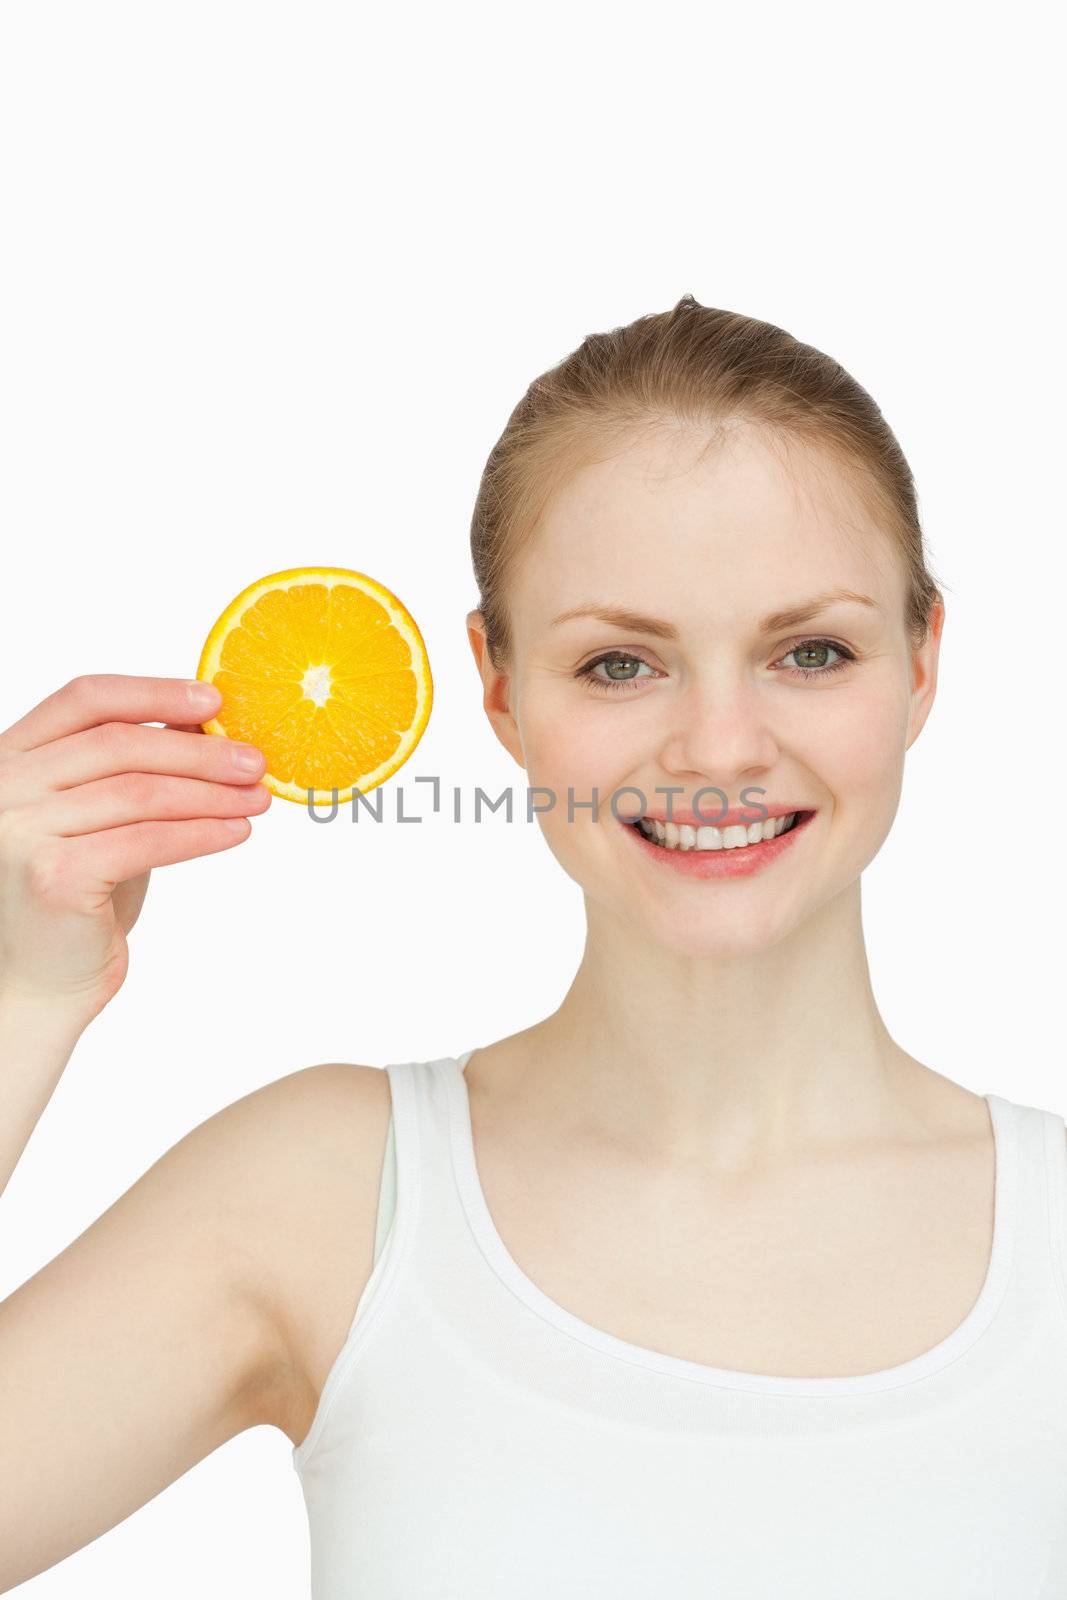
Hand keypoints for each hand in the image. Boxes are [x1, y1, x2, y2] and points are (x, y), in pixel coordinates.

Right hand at [0, 674, 269, 1023]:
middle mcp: (5, 787)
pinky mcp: (53, 876)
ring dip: (211, 793)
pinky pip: (147, 840)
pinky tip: (237, 832)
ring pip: (140, 792)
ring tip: (258, 799)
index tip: (215, 700)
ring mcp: (21, 830)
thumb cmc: (75, 897)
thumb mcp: (101, 817)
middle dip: (200, 751)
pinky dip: (201, 833)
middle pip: (120, 744)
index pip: (85, 700)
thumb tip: (208, 724)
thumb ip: (134, 769)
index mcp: (11, 757)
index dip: (154, 692)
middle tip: (256, 762)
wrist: (39, 984)